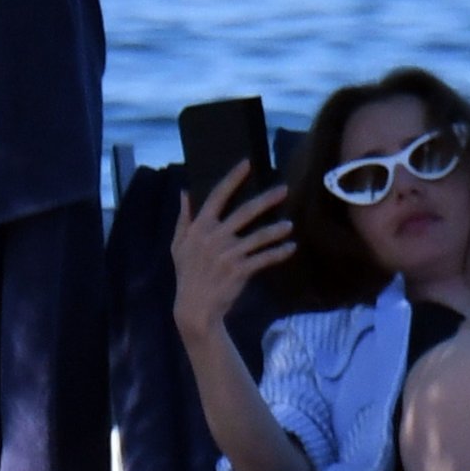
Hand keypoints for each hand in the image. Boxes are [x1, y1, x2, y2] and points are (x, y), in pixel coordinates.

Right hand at [171, 162, 292, 341]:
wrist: (194, 307)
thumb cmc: (188, 274)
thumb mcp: (179, 244)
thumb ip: (184, 218)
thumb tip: (185, 192)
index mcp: (200, 227)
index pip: (217, 196)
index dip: (232, 179)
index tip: (247, 163)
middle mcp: (214, 236)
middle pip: (244, 212)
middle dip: (266, 199)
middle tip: (284, 189)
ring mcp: (228, 253)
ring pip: (258, 236)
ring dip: (276, 230)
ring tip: (290, 225)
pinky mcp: (240, 270)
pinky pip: (264, 258)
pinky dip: (279, 253)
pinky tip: (291, 248)